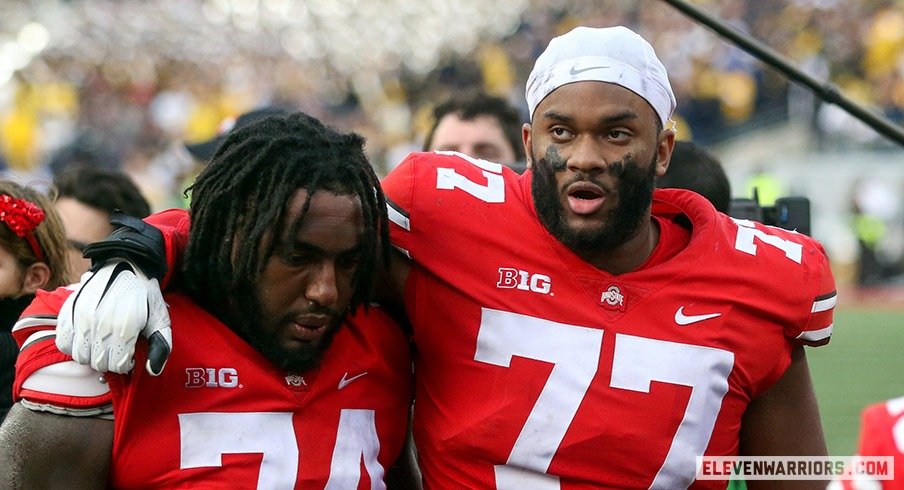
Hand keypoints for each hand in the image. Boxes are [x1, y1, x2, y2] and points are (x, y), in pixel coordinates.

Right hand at [56, 259, 171, 374]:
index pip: (116, 365)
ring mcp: (81, 317)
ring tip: (101, 344)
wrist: (126, 264)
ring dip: (91, 355)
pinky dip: (72, 345)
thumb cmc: (145, 295)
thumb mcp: (161, 319)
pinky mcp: (68, 311)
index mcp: (124, 327)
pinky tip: (85, 338)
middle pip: (97, 363)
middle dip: (109, 361)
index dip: (124, 364)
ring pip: (79, 356)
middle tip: (116, 350)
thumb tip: (153, 370)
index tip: (128, 356)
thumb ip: (160, 346)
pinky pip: (62, 342)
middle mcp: (100, 324)